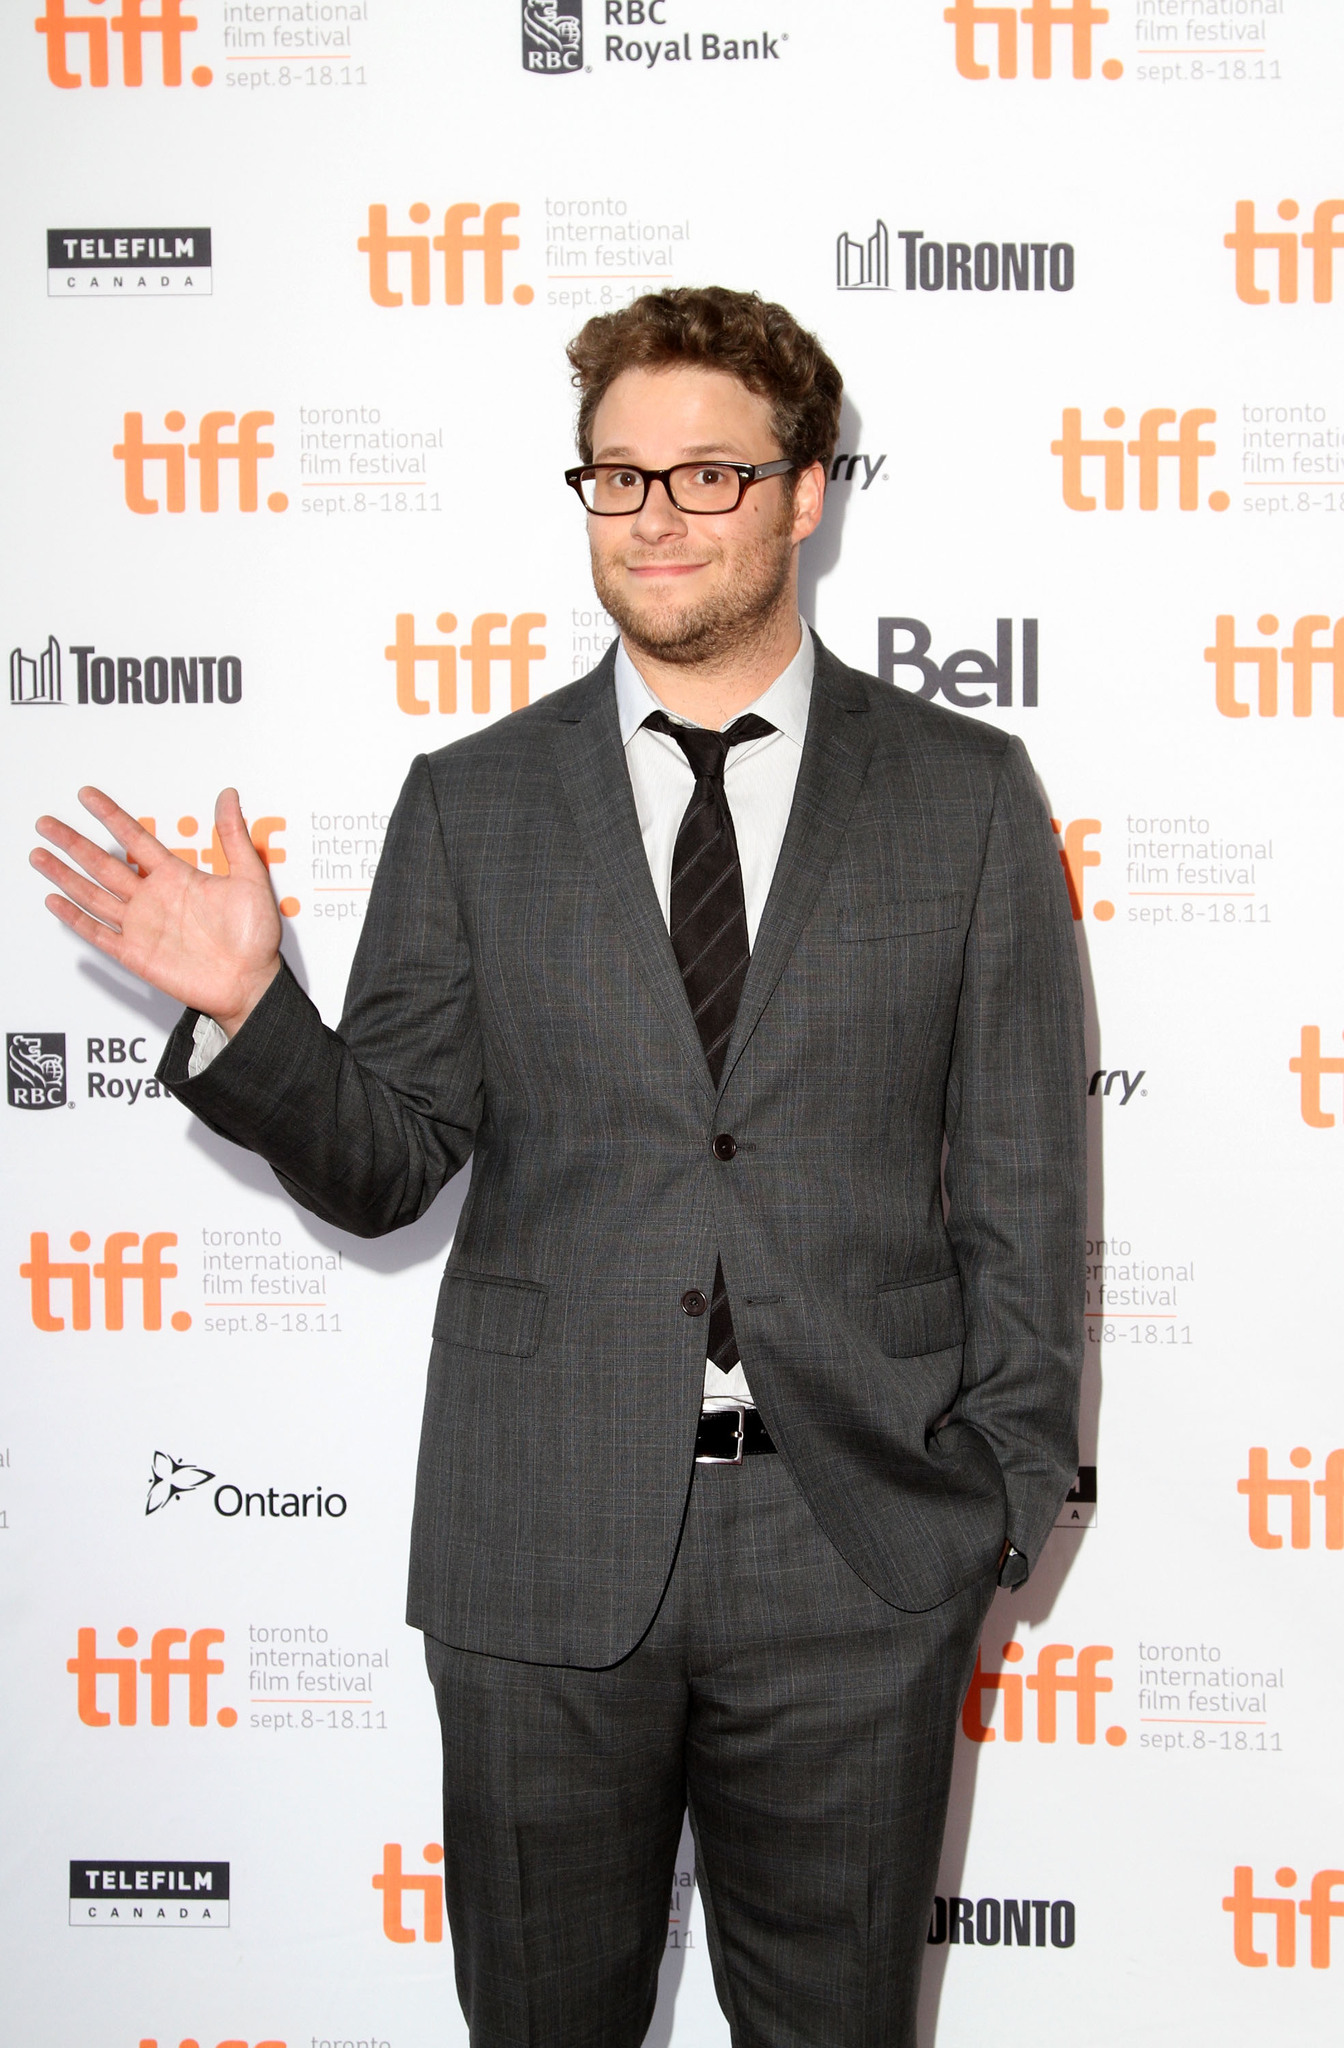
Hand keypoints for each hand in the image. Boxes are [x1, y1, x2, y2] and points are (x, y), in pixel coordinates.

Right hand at [31, 787, 281, 1035]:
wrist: (250, 984)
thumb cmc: (254, 937)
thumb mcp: (250, 878)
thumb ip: (234, 837)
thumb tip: (228, 797)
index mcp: (176, 877)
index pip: (134, 838)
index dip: (110, 816)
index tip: (88, 796)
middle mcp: (153, 898)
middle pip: (102, 862)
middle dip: (72, 842)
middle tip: (47, 823)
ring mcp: (141, 925)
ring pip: (93, 893)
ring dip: (65, 875)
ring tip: (39, 855)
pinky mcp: (135, 953)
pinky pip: (98, 932)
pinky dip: (75, 917)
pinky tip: (56, 901)